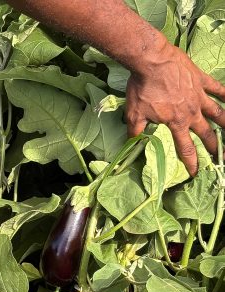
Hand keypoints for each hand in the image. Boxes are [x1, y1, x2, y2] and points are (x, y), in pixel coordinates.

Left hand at [126, 40, 224, 175]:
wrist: (152, 61)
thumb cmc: (142, 88)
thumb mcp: (133, 113)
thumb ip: (136, 130)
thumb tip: (132, 143)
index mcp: (176, 122)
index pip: (185, 148)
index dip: (191, 162)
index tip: (196, 173)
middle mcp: (191, 112)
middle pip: (206, 133)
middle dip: (214, 147)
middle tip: (220, 158)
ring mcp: (198, 95)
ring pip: (217, 112)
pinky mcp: (201, 80)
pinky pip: (217, 88)